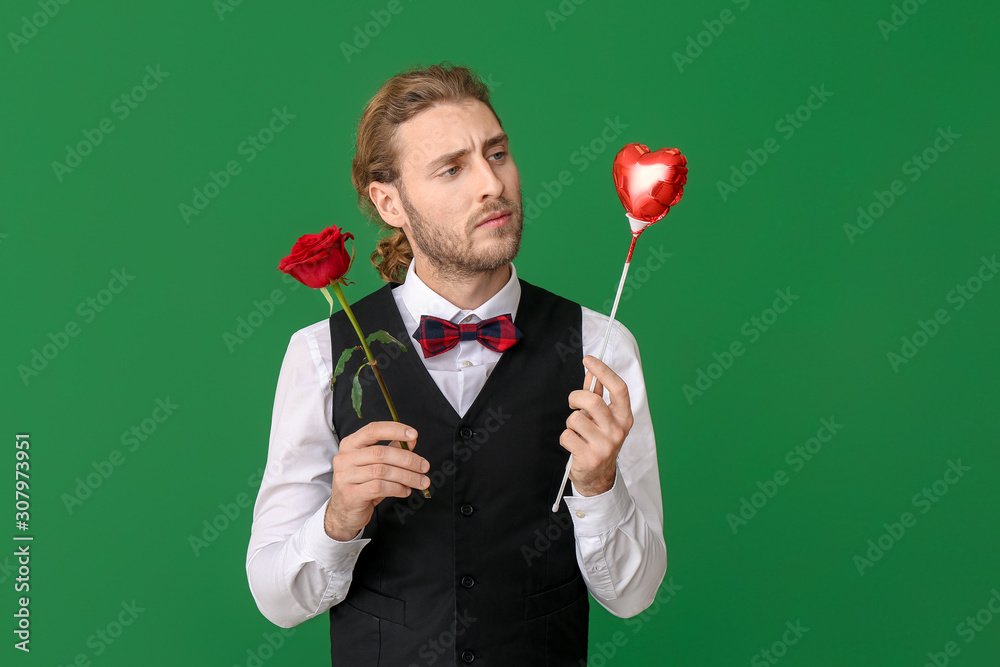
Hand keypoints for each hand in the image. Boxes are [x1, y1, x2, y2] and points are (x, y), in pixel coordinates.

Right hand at [324, 421, 428, 540]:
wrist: (344, 512)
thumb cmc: (362, 484)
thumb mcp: (376, 464)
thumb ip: (392, 449)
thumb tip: (411, 439)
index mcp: (350, 444)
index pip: (373, 430)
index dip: (395, 430)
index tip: (414, 434)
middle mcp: (345, 457)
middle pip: (381, 452)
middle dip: (408, 459)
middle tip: (424, 466)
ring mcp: (345, 476)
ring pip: (383, 471)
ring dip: (407, 476)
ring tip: (420, 482)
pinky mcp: (351, 494)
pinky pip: (380, 487)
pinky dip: (397, 488)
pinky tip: (405, 491)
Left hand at [560, 355, 633, 496]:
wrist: (599, 478)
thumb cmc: (599, 442)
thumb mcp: (604, 418)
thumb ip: (598, 395)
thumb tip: (591, 373)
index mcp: (624, 418)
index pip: (619, 389)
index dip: (603, 371)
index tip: (589, 359)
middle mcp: (618, 431)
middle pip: (593, 401)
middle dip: (576, 397)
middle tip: (573, 403)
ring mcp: (605, 445)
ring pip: (575, 419)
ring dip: (571, 422)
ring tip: (577, 431)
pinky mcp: (589, 457)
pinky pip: (567, 435)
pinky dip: (566, 437)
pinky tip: (574, 444)